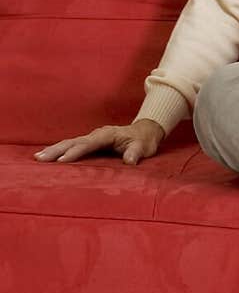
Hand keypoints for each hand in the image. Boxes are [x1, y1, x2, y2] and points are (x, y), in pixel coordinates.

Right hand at [33, 120, 165, 165]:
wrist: (145, 131)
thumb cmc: (143, 141)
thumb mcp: (143, 147)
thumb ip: (136, 153)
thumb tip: (129, 161)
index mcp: (107, 135)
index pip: (89, 144)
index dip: (76, 152)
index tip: (63, 160)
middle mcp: (97, 134)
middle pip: (74, 142)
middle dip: (57, 150)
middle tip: (40, 158)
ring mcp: (93, 137)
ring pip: (70, 143)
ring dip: (54, 149)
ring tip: (38, 158)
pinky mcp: (90, 142)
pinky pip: (72, 146)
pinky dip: (60, 150)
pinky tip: (49, 156)